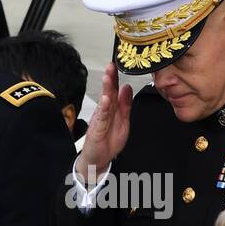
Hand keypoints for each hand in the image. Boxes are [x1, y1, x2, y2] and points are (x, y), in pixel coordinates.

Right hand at [73, 63, 132, 184]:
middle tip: (111, 65)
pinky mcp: (97, 130)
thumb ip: (125, 105)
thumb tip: (127, 88)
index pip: (114, 90)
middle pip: (108, 93)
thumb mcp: (123, 121)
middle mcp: (105, 112)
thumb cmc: (108, 141)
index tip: (118, 65)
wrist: (98, 160)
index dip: (116, 78)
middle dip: (110, 78)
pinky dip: (104, 108)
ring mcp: (100, 120)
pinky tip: (106, 100)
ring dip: (106, 89)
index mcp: (112, 109)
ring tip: (108, 77)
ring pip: (104, 102)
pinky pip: (101, 118)